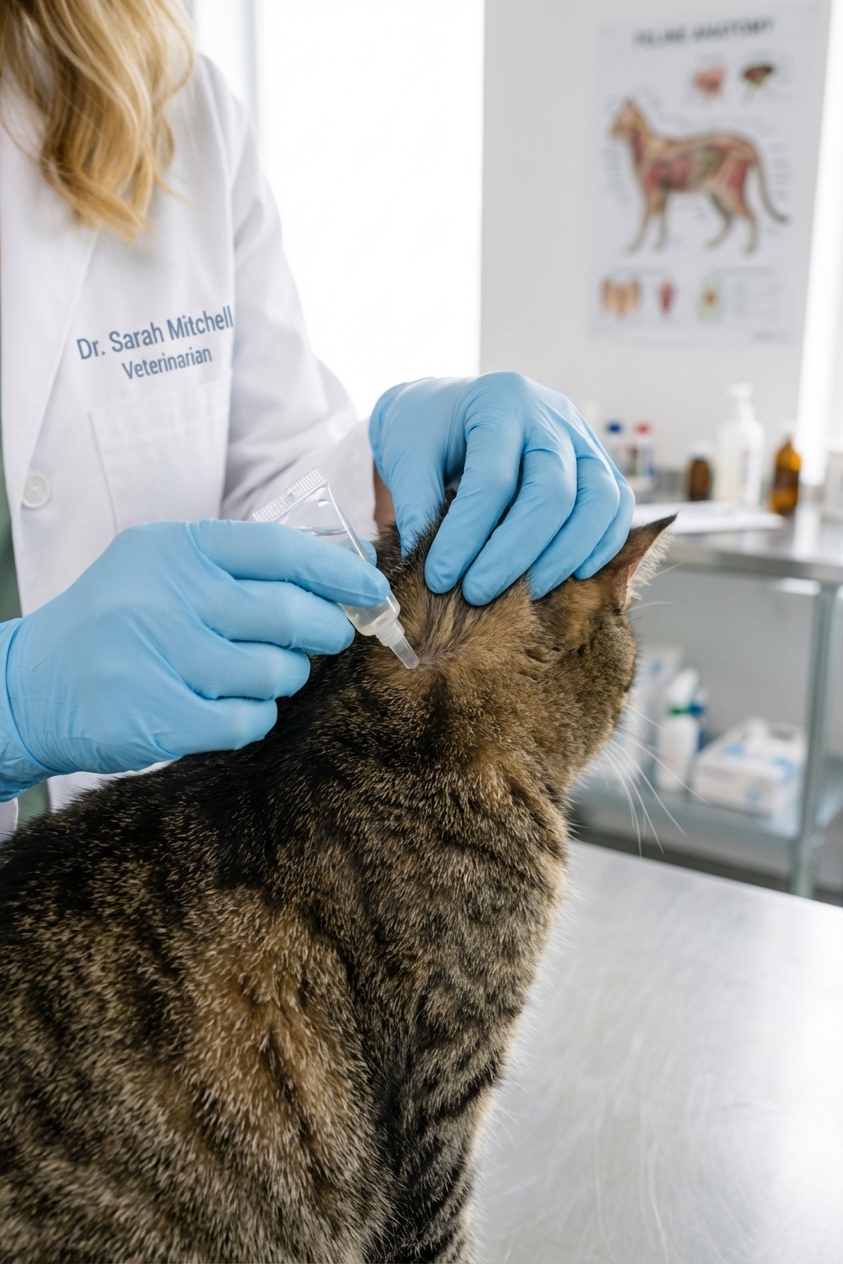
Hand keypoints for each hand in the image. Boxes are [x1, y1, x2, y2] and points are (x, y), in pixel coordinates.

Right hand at [0, 519, 387, 794]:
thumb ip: (239, 565)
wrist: (32, 685)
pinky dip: (255, 716)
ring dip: (284, 677)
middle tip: (331, 636)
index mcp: (174, 549)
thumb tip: (340, 573)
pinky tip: (230, 706)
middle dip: (328, 630)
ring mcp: (159, 658)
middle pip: (290, 615)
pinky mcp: (157, 717)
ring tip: (254, 672)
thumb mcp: (163, 567)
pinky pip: (249, 719)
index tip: (371, 587)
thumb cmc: (117, 620)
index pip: (280, 549)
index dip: (338, 570)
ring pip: (276, 673)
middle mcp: (166, 597)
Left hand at [369, 372, 633, 603]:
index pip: (493, 478)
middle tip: (477, 593)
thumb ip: (414, 503)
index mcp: (500, 403)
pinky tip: (570, 576)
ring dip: (565, 555)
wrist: (452, 410)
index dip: (466, 535)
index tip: (439, 577)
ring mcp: (583, 438)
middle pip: (553, 492)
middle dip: (516, 553)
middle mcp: (551, 415)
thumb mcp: (405, 453)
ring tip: (526, 594)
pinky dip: (602, 544)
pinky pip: (618, 506)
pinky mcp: (599, 464)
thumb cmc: (427, 431)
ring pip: (599, 500)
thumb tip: (427, 562)